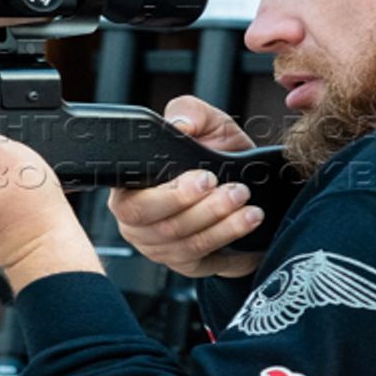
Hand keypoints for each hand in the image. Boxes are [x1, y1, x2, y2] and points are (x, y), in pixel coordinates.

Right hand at [106, 96, 263, 280]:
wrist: (245, 184)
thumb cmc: (216, 152)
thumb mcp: (208, 123)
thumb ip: (190, 112)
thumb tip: (180, 125)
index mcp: (129, 183)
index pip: (131, 195)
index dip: (167, 192)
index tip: (204, 177)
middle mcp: (135, 219)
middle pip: (156, 225)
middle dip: (198, 208)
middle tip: (231, 189)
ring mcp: (157, 246)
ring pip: (181, 243)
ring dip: (219, 223)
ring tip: (245, 202)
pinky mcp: (183, 263)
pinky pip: (201, 258)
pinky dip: (227, 239)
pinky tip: (246, 222)